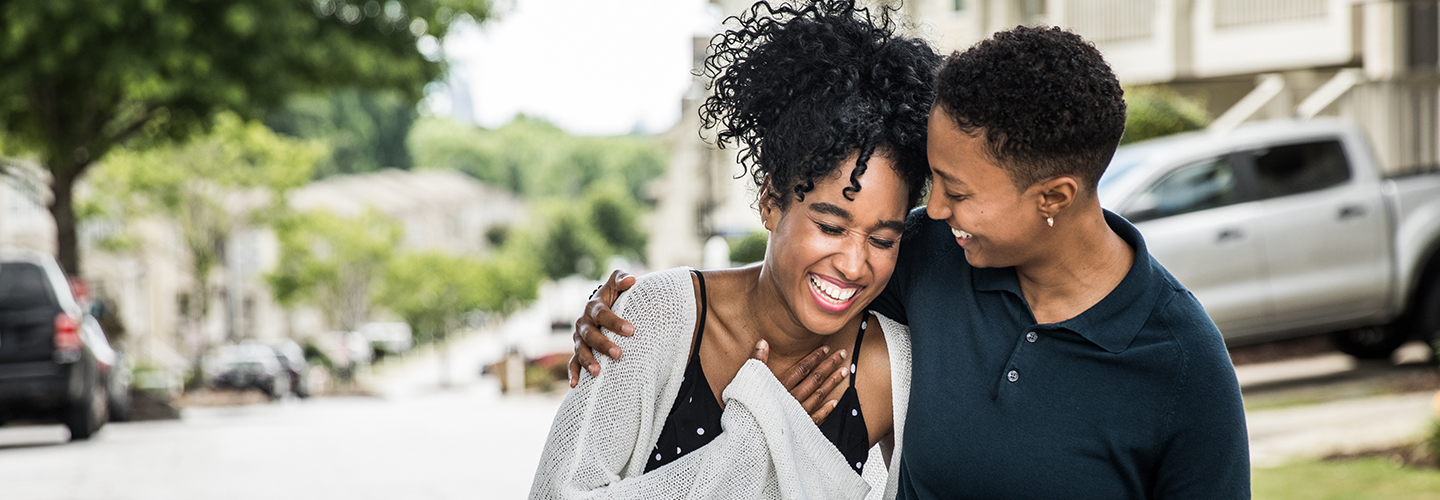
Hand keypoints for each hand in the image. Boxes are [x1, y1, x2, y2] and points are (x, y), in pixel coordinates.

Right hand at [568, 270, 637, 386]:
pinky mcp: (579, 350)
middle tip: (618, 354)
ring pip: (581, 350)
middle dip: (603, 345)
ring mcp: (579, 338)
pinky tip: (575, 384)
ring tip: (598, 372)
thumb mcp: (617, 285)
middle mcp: (583, 323)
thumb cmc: (615, 296)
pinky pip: (573, 362)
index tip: (631, 331)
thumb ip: (622, 279)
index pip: (602, 314)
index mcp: (593, 307)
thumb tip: (631, 280)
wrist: (604, 308)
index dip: (615, 322)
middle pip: (590, 335)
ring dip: (588, 360)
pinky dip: (573, 372)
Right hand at [751, 340, 847, 424]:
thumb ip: (757, 362)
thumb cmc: (747, 408)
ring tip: (844, 371)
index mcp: (781, 386)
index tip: (826, 348)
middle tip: (842, 353)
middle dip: (829, 365)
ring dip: (832, 382)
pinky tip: (835, 402)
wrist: (750, 437)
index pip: (802, 368)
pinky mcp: (800, 428)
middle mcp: (793, 398)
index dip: (815, 357)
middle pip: (815, 379)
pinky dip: (827, 409)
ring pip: (819, 395)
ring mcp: (798, 413)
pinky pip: (817, 417)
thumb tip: (763, 342)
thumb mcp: (748, 381)